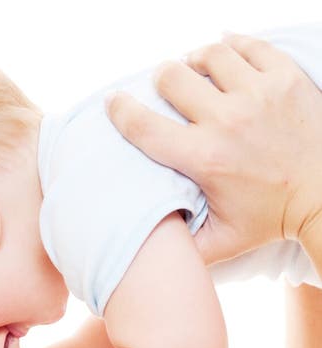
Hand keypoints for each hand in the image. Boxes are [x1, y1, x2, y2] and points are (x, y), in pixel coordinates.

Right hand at [106, 33, 321, 264]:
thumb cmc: (269, 220)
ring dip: (195, 61)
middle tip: (166, 90)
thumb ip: (181, 246)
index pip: (146, 127)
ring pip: (209, 54)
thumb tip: (143, 250)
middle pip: (173, 76)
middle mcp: (228, 120)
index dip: (121, 110)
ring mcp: (259, 94)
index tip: (113, 102)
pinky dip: (232, 47)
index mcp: (205, 159)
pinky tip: (224, 55)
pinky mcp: (285, 78)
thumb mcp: (220, 243)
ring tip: (196, 71)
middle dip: (162, 82)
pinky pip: (249, 46)